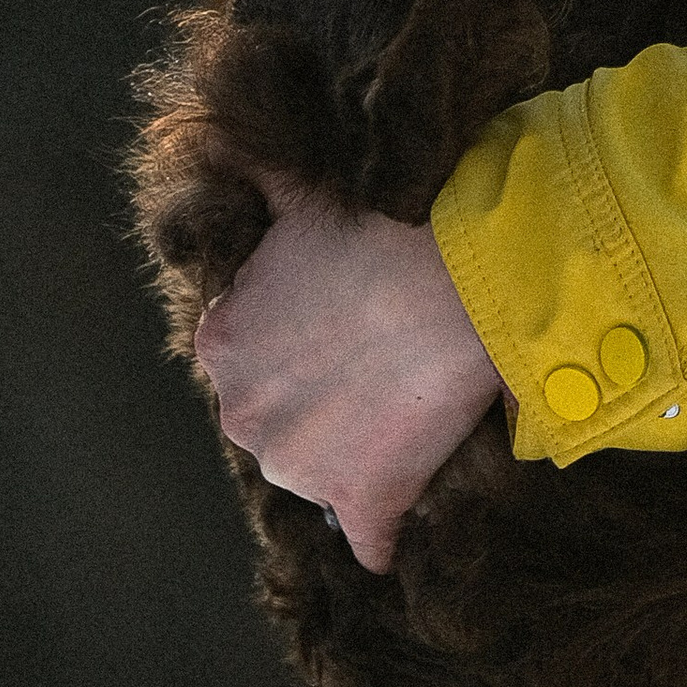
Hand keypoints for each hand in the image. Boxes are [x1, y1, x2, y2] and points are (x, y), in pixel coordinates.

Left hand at [193, 195, 507, 571]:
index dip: (298, 344)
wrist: (465, 275)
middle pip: (278, 418)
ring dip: (355, 452)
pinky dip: (387, 527)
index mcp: (221, 342)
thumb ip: (257, 184)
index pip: (250, 359)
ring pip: (319, 468)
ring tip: (407, 406)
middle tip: (377, 362)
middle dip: (318, 400)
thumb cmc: (385, 228)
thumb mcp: (302, 197)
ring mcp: (298, 466)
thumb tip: (220, 146)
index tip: (342, 328)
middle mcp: (242, 411)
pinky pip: (369, 539)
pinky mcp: (360, 503)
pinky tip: (409, 504)